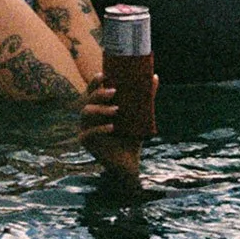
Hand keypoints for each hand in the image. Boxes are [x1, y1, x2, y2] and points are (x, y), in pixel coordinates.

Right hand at [80, 74, 150, 189]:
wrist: (128, 163)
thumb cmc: (131, 137)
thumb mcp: (139, 116)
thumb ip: (145, 98)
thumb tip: (154, 77)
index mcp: (97, 107)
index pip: (92, 91)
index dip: (94, 82)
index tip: (103, 74)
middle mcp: (88, 116)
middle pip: (87, 100)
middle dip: (99, 94)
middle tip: (114, 92)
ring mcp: (84, 128)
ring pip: (86, 113)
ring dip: (100, 109)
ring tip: (116, 110)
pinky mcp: (85, 142)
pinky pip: (89, 133)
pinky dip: (100, 129)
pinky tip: (111, 127)